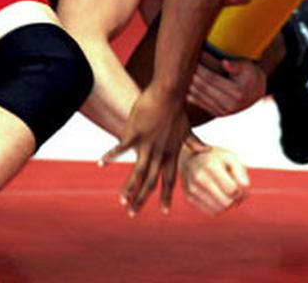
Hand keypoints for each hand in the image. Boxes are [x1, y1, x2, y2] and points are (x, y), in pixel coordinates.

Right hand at [100, 89, 206, 214]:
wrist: (169, 94)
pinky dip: (110, 155)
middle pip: (151, 182)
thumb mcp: (188, 129)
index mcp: (171, 153)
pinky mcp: (134, 133)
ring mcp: (146, 144)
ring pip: (137, 172)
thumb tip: (207, 150)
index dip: (167, 196)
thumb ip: (195, 143)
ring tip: (122, 201)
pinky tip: (100, 163)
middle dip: (142, 199)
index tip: (165, 211)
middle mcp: (159, 153)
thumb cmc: (177, 110)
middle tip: (133, 214)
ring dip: (129, 188)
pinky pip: (120, 148)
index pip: (170, 180)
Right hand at [180, 145, 249, 214]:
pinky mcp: (189, 197)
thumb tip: (245, 187)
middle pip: (226, 203)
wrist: (190, 158)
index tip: (242, 187)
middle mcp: (199, 178)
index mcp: (211, 166)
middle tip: (236, 192)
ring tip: (227, 194)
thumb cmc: (214, 158)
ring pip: (219, 210)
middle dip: (235, 200)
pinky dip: (218, 207)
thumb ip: (240, 171)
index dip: (242, 192)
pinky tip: (218, 197)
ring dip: (227, 205)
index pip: (232, 190)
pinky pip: (211, 212)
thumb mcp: (230, 156)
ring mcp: (192, 189)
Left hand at [187, 59, 266, 116]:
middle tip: (180, 65)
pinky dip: (190, 95)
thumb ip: (236, 65)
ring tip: (178, 74)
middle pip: (204, 89)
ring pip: (200, 98)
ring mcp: (223, 112)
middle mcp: (230, 105)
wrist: (256, 92)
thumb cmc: (250, 74)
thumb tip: (224, 63)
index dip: (201, 69)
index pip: (213, 79)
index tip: (192, 59)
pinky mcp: (217, 114)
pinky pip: (200, 104)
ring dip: (188, 86)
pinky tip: (182, 86)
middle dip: (192, 76)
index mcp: (237, 93)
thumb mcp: (248, 67)